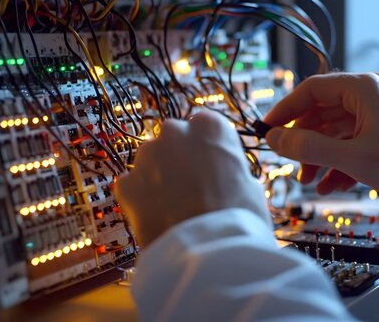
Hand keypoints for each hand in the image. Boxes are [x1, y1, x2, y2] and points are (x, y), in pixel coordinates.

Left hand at [116, 110, 269, 246]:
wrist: (209, 252)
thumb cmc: (238, 218)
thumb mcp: (251, 187)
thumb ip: (233, 171)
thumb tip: (230, 178)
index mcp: (210, 127)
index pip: (204, 125)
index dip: (206, 147)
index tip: (209, 164)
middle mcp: (175, 132)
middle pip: (174, 138)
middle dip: (178, 157)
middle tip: (191, 187)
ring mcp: (147, 156)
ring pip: (150, 160)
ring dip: (158, 176)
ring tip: (174, 206)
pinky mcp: (127, 183)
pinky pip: (132, 185)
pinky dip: (140, 198)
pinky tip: (157, 216)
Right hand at [263, 73, 378, 199]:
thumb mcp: (349, 157)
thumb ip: (307, 147)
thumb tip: (273, 139)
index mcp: (362, 88)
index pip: (311, 90)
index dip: (285, 110)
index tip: (268, 130)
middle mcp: (368, 95)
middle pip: (320, 112)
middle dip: (304, 142)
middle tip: (291, 163)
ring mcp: (375, 113)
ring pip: (333, 131)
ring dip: (318, 156)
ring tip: (309, 181)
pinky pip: (349, 142)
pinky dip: (336, 162)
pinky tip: (329, 185)